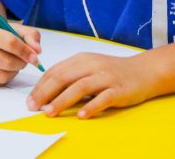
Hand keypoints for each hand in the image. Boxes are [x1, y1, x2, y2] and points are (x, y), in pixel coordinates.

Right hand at [0, 22, 41, 86]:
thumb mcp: (12, 28)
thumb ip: (30, 35)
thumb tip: (38, 51)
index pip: (10, 42)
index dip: (26, 51)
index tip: (35, 56)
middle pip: (8, 62)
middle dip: (21, 63)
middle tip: (23, 60)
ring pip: (3, 75)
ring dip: (14, 71)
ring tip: (12, 63)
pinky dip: (5, 78)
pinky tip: (2, 69)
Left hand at [27, 53, 157, 118]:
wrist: (144, 71)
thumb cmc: (112, 71)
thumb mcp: (89, 67)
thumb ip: (70, 76)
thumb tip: (46, 92)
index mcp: (81, 59)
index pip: (55, 71)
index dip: (40, 85)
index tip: (30, 99)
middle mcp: (91, 65)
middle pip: (63, 77)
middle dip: (45, 93)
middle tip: (33, 106)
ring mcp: (106, 77)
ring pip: (80, 87)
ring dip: (62, 100)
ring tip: (49, 112)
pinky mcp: (119, 89)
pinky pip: (103, 98)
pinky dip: (91, 107)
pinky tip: (80, 115)